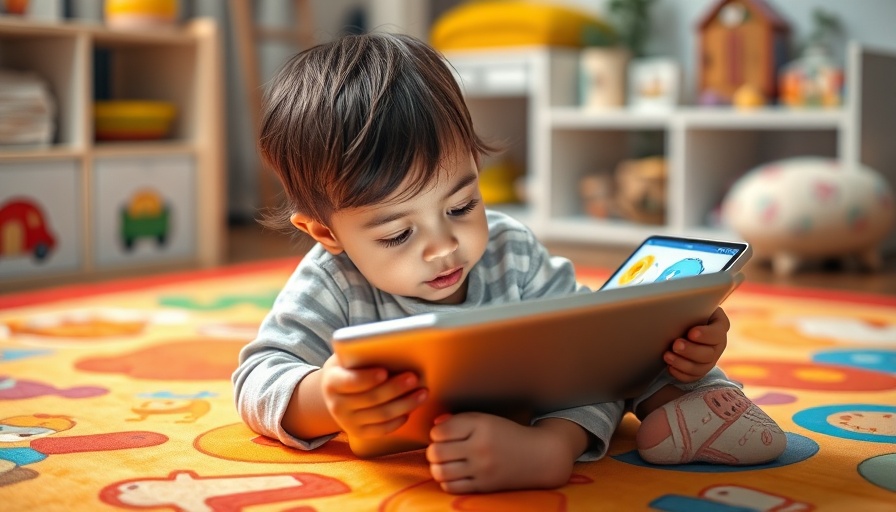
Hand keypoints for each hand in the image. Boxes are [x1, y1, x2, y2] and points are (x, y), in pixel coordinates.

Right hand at [318, 355, 426, 438]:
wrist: (334, 392)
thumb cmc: (348, 367)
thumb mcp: (347, 357)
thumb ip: (361, 352)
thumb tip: (390, 344)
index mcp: (332, 381)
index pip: (350, 381)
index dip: (368, 378)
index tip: (384, 372)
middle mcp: (336, 404)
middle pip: (371, 398)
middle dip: (395, 389)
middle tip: (414, 378)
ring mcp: (347, 421)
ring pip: (381, 415)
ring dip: (405, 404)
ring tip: (422, 393)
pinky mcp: (358, 433)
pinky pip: (381, 430)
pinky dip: (398, 421)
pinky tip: (410, 411)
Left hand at [426, 413, 584, 493]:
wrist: (538, 456)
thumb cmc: (508, 434)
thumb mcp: (486, 420)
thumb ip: (459, 420)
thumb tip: (434, 425)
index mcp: (480, 426)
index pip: (440, 432)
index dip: (437, 433)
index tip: (444, 434)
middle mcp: (480, 448)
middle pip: (436, 452)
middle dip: (433, 451)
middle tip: (441, 449)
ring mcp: (481, 469)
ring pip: (440, 472)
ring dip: (437, 467)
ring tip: (444, 462)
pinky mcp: (483, 486)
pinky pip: (451, 487)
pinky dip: (446, 481)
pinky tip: (453, 474)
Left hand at [664, 307, 730, 381]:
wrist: (682, 321)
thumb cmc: (688, 309)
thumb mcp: (692, 304)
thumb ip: (691, 304)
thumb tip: (680, 300)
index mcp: (720, 325)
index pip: (718, 332)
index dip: (706, 334)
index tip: (691, 333)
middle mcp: (719, 344)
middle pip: (709, 353)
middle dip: (691, 351)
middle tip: (676, 344)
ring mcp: (710, 359)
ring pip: (701, 368)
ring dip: (683, 363)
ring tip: (667, 356)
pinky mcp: (700, 369)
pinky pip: (693, 377)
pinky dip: (681, 374)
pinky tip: (670, 368)